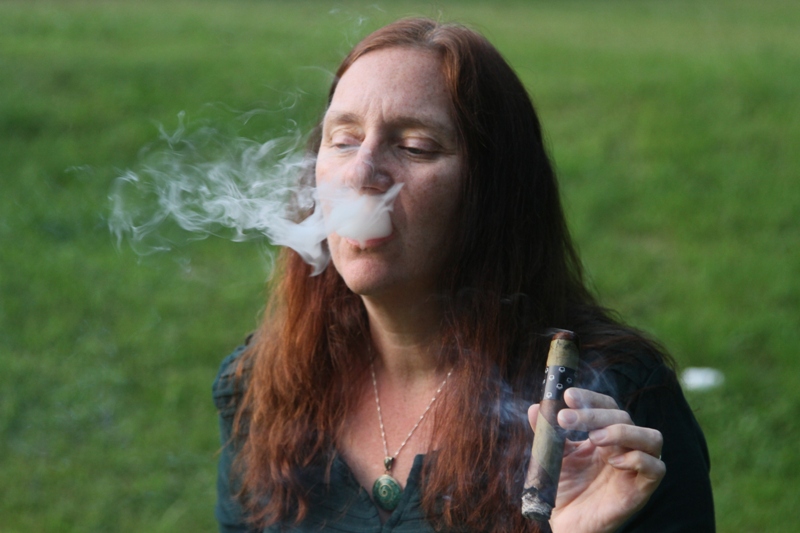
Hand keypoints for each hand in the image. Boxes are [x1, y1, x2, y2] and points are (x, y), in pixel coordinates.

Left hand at [527, 388, 664, 532]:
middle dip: (594, 414)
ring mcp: (636, 468)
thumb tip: (534, 408)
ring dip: (622, 431)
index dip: (591, 398)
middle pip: (623, 417)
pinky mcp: (643, 490)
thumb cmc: (565, 490)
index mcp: (605, 435)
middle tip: (565, 418)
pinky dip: (638, 459)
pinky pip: (657, 468)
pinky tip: (614, 462)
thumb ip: (546, 433)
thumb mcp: (553, 457)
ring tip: (594, 438)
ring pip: (651, 437)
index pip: (607, 406)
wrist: (568, 524)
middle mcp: (624, 447)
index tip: (568, 395)